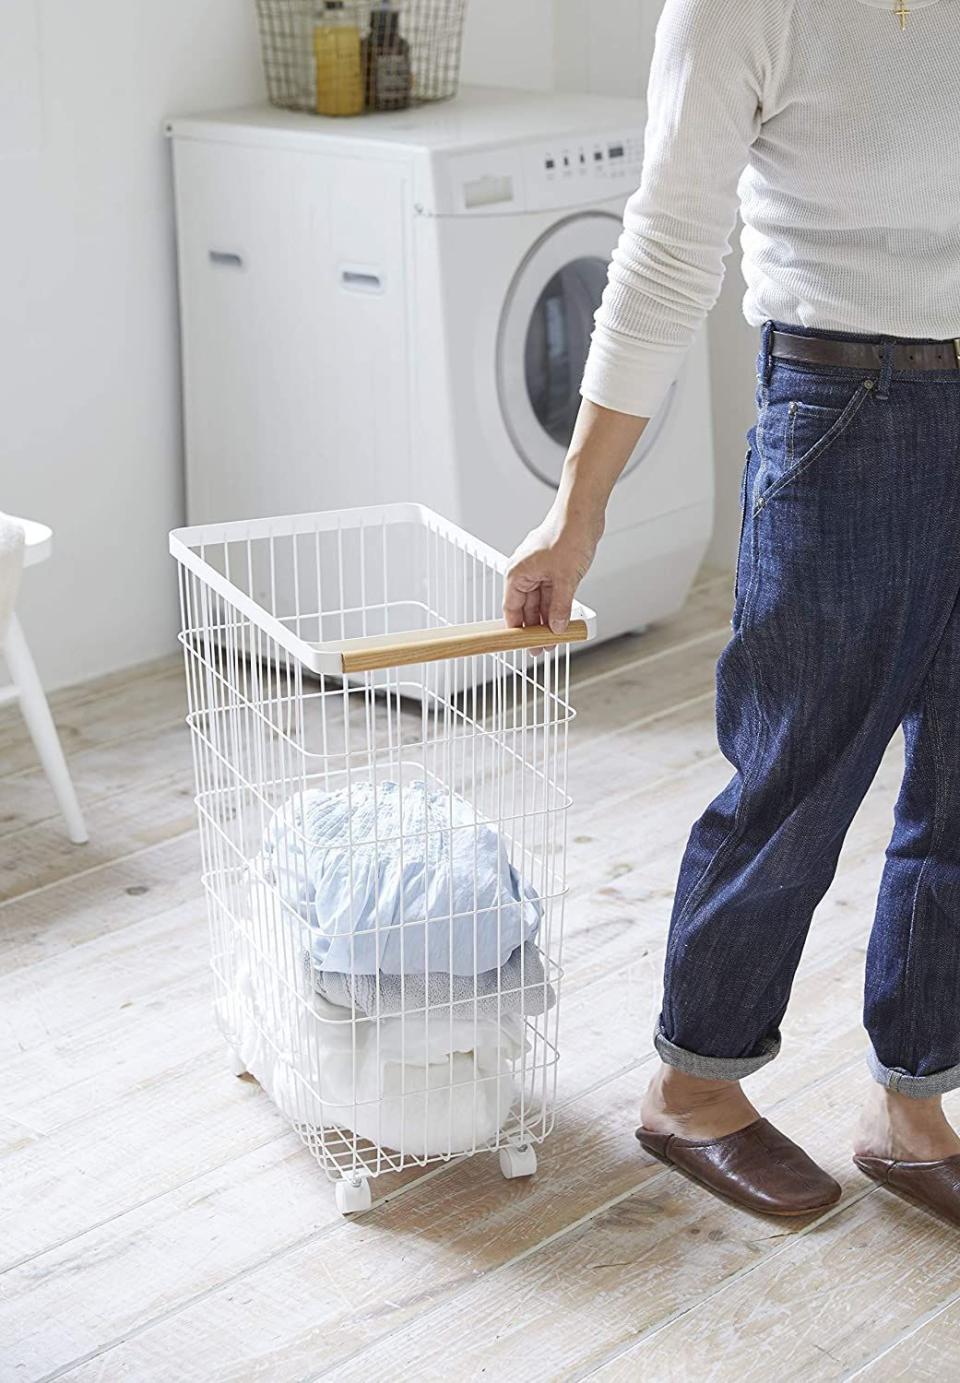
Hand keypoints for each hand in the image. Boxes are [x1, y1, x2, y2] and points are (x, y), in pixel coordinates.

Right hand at [503, 503, 602, 653]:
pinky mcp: (554, 568)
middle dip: (535, 627)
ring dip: (547, 619)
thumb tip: (557, 627)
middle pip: (525, 608)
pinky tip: (562, 620)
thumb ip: (560, 607)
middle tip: (542, 647)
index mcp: (517, 573)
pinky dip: (557, 606)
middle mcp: (525, 572)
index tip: (523, 646)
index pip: (511, 609)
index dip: (517, 630)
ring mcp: (540, 570)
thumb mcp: (565, 578)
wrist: (582, 513)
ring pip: (540, 602)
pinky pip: (552, 593)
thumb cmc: (567, 534)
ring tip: (555, 638)